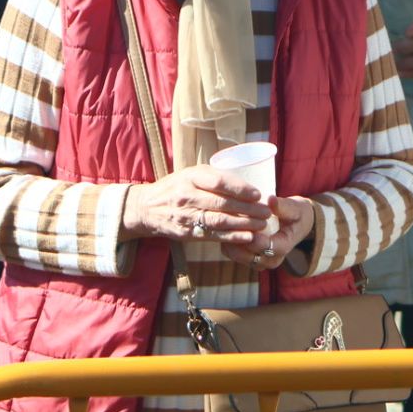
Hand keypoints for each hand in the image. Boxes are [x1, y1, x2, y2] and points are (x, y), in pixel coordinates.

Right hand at [123, 165, 272, 243]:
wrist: (146, 208)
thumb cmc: (176, 187)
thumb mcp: (191, 174)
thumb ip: (214, 176)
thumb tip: (249, 179)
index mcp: (190, 177)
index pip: (218, 181)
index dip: (240, 188)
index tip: (258, 194)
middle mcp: (186, 196)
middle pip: (222, 203)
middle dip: (248, 208)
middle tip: (266, 211)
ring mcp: (185, 216)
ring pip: (219, 221)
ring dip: (244, 224)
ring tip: (262, 224)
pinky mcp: (186, 232)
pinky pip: (212, 235)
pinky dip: (231, 237)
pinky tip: (247, 237)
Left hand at [221, 196, 315, 270]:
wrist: (297, 224)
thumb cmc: (297, 214)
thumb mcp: (295, 207)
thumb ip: (283, 206)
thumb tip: (270, 199)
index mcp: (284, 247)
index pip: (267, 248)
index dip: (255, 238)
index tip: (245, 223)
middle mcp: (272, 259)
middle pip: (250, 256)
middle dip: (238, 239)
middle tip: (227, 221)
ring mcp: (259, 261)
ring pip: (238, 256)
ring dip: (230, 241)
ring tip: (223, 222)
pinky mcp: (248, 258)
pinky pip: (232, 253)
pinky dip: (227, 241)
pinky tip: (223, 226)